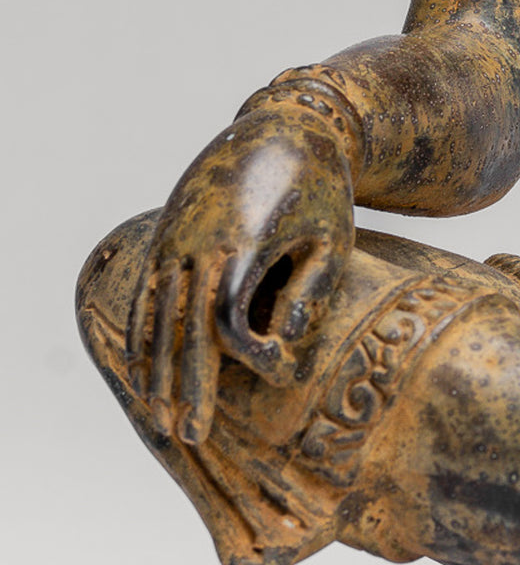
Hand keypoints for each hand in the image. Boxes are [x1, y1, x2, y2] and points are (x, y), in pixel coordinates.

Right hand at [129, 102, 355, 444]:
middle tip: (191, 436)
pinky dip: (142, 333)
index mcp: (240, 246)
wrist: (284, 128)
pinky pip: (147, 292)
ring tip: (160, 417)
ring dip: (156, 370)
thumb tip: (284, 350)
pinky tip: (141, 367)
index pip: (227, 321)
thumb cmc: (322, 191)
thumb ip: (309, 295)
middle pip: (183, 330)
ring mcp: (173, 238)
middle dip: (186, 386)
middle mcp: (195, 244)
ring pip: (156, 316)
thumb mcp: (334, 241)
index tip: (281, 375)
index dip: (249, 356)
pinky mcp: (167, 235)